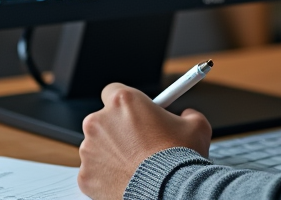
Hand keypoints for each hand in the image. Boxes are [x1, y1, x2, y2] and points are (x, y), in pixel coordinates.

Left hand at [78, 83, 211, 199]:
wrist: (168, 190)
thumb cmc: (179, 157)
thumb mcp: (196, 125)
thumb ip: (187, 114)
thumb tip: (186, 116)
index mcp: (124, 101)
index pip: (113, 91)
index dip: (125, 103)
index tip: (135, 113)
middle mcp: (100, 121)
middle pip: (103, 120)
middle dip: (117, 130)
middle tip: (138, 142)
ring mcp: (90, 150)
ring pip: (98, 147)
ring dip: (111, 153)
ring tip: (135, 165)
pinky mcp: (85, 176)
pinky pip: (94, 171)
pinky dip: (106, 176)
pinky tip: (127, 179)